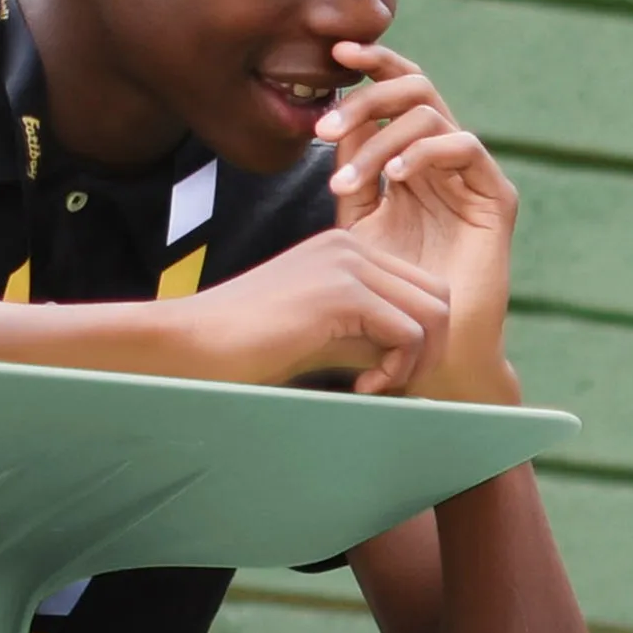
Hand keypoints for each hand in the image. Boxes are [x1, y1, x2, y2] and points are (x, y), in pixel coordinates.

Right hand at [176, 223, 455, 394]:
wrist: (192, 343)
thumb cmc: (250, 348)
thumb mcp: (326, 337)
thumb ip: (372, 337)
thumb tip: (423, 358)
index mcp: (346, 250)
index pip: (422, 288)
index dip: (420, 339)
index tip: (382, 374)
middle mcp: (351, 246)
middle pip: (439, 297)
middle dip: (429, 350)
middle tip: (390, 385)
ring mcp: (347, 264)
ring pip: (432, 314)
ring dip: (415, 363)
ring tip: (375, 386)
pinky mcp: (342, 292)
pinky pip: (408, 333)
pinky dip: (397, 370)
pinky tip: (362, 386)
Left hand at [318, 43, 517, 399]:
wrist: (429, 344)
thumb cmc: (390, 290)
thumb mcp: (357, 220)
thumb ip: (352, 169)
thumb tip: (337, 118)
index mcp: (413, 157)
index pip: (397, 92)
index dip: (371, 65)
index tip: (332, 54)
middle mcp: (445, 160)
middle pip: (416, 89)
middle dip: (368, 96)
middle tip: (326, 125)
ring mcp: (473, 177)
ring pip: (432, 114)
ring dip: (381, 137)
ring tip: (349, 178)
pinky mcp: (496, 199)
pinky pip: (465, 147)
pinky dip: (425, 153)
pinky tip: (394, 178)